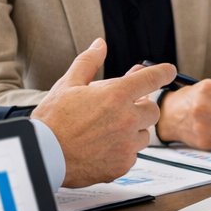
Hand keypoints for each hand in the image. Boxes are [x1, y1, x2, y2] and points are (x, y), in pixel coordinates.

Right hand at [33, 39, 173, 186]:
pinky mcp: (122, 165)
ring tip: (106, 130)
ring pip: (144, 134)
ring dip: (133, 130)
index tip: (169, 71)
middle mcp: (127, 119)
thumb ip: (88, 62)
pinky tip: (102, 148)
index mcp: (116, 95)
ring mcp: (126, 144)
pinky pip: (132, 155)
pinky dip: (122, 151)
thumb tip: (100, 45)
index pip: (153, 79)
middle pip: (152, 110)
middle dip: (141, 107)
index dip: (163, 73)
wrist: (41, 157)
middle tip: (123, 108)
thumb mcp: (67, 85)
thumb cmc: (52, 121)